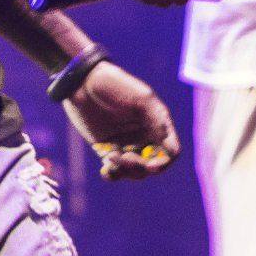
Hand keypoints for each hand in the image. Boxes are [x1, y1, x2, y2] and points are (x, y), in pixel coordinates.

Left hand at [64, 60, 180, 179]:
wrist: (82, 81)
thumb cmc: (115, 85)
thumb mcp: (140, 99)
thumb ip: (158, 122)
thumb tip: (172, 150)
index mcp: (157, 124)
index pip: (170, 152)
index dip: (163, 163)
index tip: (150, 165)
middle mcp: (145, 137)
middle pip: (152, 166)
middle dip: (140, 167)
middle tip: (123, 158)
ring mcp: (126, 144)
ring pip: (134, 171)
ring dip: (126, 170)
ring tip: (111, 157)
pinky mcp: (107, 149)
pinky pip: (115, 171)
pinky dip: (113, 174)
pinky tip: (106, 169)